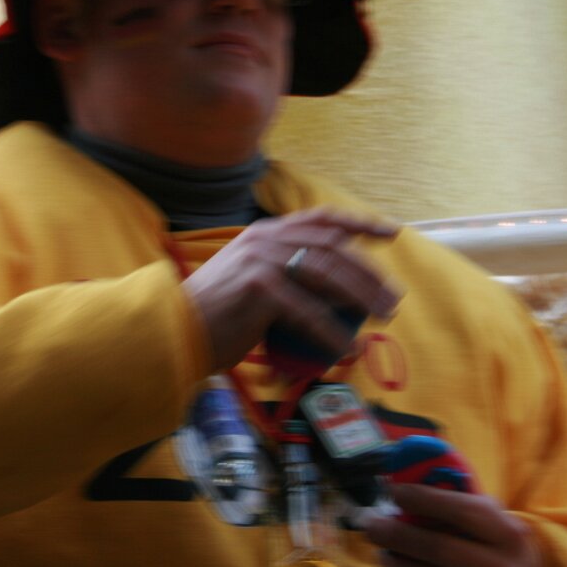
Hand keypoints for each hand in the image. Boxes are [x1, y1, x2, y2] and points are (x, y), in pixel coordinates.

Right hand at [182, 207, 401, 370]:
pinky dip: (331, 332)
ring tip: (381, 318)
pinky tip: (347, 348)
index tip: (391, 233)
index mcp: (264, 233)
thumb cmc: (215, 314)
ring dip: (360, 297)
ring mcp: (260, 261)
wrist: (175, 329)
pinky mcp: (258, 289)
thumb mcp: (250, 280)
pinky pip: (307, 311)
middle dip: (368, 272)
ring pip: (326, 274)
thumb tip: (333, 291)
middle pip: (332, 248)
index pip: (320, 219)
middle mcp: (264, 239)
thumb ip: (284, 274)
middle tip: (391, 298)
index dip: (359, 223)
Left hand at [363, 483, 542, 566]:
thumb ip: (449, 491)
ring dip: (395, 562)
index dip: (423, 498)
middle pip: (438, 548)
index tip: (394, 491)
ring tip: (384, 552)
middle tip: (371, 524)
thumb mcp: (481, 511)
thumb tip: (400, 474)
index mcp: (508, 534)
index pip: (462, 511)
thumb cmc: (486, 538)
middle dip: (396, 533)